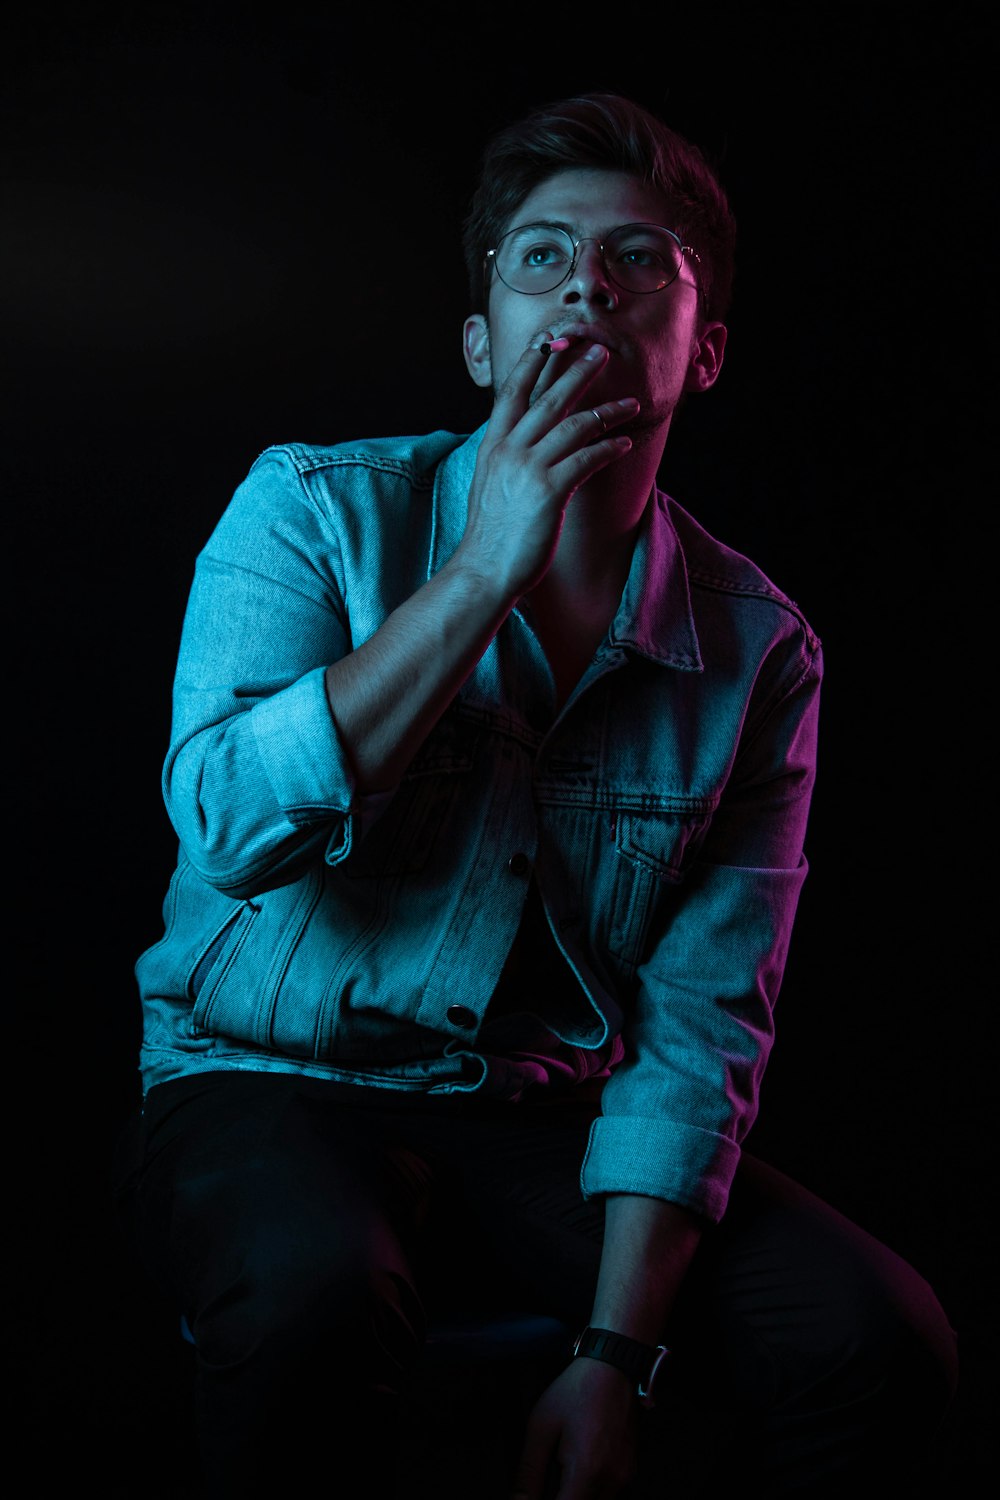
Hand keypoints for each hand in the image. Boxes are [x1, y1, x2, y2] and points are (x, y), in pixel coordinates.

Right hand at [456, 331, 639, 599]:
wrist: (484, 569)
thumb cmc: (491, 535)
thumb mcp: (489, 485)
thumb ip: (505, 460)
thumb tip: (521, 446)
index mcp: (493, 446)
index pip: (512, 394)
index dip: (531, 365)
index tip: (548, 341)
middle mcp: (509, 450)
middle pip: (548, 399)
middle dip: (577, 370)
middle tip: (600, 350)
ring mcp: (529, 468)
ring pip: (575, 425)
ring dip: (608, 411)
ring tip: (632, 402)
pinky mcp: (551, 491)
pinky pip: (588, 458)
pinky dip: (609, 448)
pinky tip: (626, 443)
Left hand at [510, 1356, 639, 1499]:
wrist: (613, 1367)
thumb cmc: (577, 1391)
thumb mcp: (541, 1427)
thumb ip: (528, 1473)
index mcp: (587, 1470)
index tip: (534, 1497)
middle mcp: (611, 1480)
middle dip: (562, 1498)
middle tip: (549, 1478)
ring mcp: (624, 1477)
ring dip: (576, 1495)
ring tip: (562, 1470)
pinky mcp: (630, 1472)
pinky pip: (607, 1495)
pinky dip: (590, 1490)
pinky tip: (579, 1468)